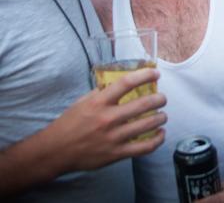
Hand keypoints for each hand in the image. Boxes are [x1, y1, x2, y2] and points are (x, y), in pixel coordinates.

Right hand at [48, 67, 166, 171]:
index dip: (144, 76)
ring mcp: (113, 137)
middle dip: (159, 99)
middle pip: (143, 104)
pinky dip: (156, 140)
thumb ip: (103, 91)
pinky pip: (143, 148)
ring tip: (162, 115)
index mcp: (99, 102)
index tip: (155, 74)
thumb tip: (123, 80)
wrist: (56, 150)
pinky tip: (160, 134)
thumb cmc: (71, 122)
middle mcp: (107, 118)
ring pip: (147, 125)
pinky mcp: (116, 154)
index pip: (126, 83)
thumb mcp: (84, 100)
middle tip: (162, 98)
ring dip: (160, 118)